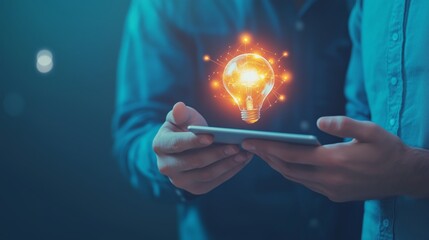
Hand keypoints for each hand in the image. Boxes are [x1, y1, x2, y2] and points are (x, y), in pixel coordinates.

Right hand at [153, 102, 252, 194]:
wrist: (185, 146)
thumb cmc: (183, 127)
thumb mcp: (180, 117)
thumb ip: (180, 113)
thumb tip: (179, 106)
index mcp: (160, 145)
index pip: (177, 144)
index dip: (194, 141)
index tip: (212, 136)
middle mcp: (166, 167)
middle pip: (195, 162)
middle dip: (217, 154)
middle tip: (236, 146)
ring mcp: (180, 181)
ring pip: (207, 174)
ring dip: (228, 164)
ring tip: (244, 154)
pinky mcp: (195, 188)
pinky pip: (215, 181)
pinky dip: (231, 171)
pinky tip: (242, 160)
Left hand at [242, 116, 412, 201]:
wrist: (404, 176)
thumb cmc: (388, 149)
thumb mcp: (371, 130)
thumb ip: (343, 124)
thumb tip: (318, 122)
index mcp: (335, 161)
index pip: (291, 154)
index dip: (268, 148)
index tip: (250, 141)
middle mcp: (329, 179)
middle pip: (287, 168)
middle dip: (266, 157)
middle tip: (249, 145)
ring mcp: (331, 190)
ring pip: (295, 178)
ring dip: (277, 165)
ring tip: (264, 152)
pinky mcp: (335, 195)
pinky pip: (306, 183)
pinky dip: (292, 172)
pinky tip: (287, 162)